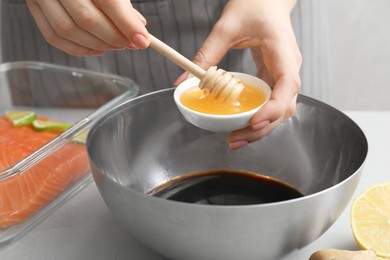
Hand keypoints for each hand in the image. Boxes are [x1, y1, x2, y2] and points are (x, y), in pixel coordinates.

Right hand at [27, 0, 149, 55]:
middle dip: (114, 37)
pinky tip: (98, 49)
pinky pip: (53, 36)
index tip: (143, 40)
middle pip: (86, 18)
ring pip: (68, 30)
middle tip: (131, 44)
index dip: (127, 24)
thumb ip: (122, 4)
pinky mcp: (34, 6)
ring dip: (98, 45)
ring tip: (117, 45)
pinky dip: (79, 49)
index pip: (107, 1)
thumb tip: (138, 28)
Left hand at [191, 0, 301, 149]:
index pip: (287, 85)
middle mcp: (289, 67)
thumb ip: (206, 54)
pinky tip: (242, 125)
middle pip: (285, 106)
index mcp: (283, 51)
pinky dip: (258, 117)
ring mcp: (283, 74)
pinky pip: (271, 103)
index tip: (253, 121)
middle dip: (262, 128)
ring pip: (280, 110)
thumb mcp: (226, 27)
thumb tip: (184, 80)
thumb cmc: (253, 6)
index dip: (273, 108)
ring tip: (236, 139)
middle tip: (235, 139)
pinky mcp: (275, 78)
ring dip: (261, 128)